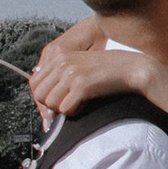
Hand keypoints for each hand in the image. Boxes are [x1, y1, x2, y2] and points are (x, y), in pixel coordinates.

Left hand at [34, 28, 160, 119]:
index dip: (42, 97)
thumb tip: (46, 101)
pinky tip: (86, 104)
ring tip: (78, 103)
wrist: (133, 68)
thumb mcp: (81, 65)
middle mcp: (62, 63)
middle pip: (39, 94)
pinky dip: (74, 112)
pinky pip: (65, 109)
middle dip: (51, 105)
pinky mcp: (81, 86)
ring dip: (63, 108)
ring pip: (50, 104)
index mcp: (60, 56)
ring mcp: (71, 74)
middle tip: (67, 105)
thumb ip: (62, 76)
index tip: (54, 104)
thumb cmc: (109, 70)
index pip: (34, 82)